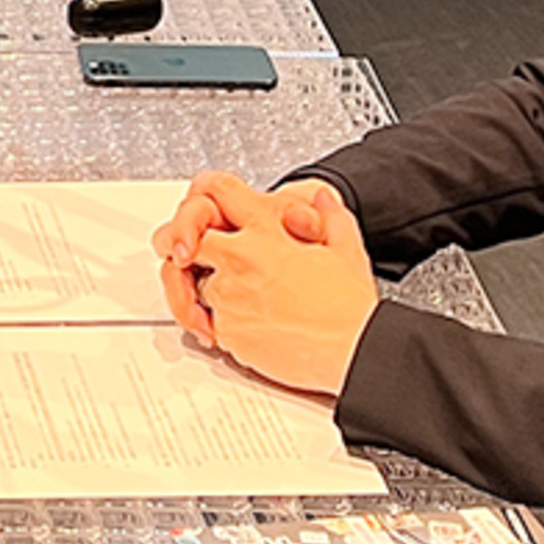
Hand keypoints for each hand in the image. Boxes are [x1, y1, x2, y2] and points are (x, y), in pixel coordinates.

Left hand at [166, 182, 378, 398]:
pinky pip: (210, 321)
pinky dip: (221, 322)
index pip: (217, 193)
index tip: (208, 211)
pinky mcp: (229, 332)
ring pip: (197, 285)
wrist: (354, 350)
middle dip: (189, 245)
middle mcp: (241, 261)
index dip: (208, 199)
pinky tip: (247, 322)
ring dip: (210, 288)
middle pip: (189, 240)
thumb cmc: (349, 306)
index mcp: (266, 232)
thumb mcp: (347, 247)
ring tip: (239, 296)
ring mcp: (231, 298)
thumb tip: (323, 199)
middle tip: (195, 255)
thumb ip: (331, 215)